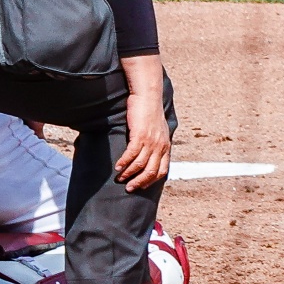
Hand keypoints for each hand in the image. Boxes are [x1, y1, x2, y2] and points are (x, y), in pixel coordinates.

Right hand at [115, 55, 171, 190]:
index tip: (142, 186)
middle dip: (139, 182)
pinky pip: (131, 154)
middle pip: (151, 172)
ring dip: (128, 174)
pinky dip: (124, 163)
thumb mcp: (158, 129)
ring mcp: (151, 141)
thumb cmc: (150, 111)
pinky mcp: (140, 135)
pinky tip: (117, 166)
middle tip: (129, 188)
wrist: (148, 96)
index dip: (151, 181)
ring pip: (140, 165)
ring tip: (120, 178)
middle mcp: (160, 146)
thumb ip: (156, 142)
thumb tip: (150, 153)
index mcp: (166, 146)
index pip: (162, 171)